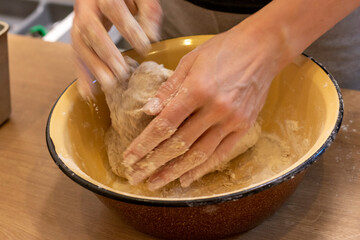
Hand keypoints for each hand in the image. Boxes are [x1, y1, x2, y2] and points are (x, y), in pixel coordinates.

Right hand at [71, 0, 161, 98]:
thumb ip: (148, 11)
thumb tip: (151, 36)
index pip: (113, 8)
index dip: (128, 28)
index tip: (144, 47)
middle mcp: (86, 6)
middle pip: (90, 29)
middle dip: (107, 53)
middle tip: (122, 73)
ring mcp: (79, 21)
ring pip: (80, 44)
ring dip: (94, 67)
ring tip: (109, 85)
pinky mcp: (78, 35)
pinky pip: (77, 55)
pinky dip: (83, 75)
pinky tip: (89, 91)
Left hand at [122, 20, 288, 189]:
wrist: (263, 48)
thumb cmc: (224, 49)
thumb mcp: (190, 60)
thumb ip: (168, 88)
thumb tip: (148, 111)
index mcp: (197, 90)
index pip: (164, 124)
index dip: (144, 144)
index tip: (129, 158)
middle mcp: (215, 109)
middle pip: (178, 144)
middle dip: (153, 163)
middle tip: (137, 177)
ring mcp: (231, 120)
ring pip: (198, 154)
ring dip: (175, 171)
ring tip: (157, 183)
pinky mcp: (244, 127)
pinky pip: (221, 153)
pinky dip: (202, 168)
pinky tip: (187, 179)